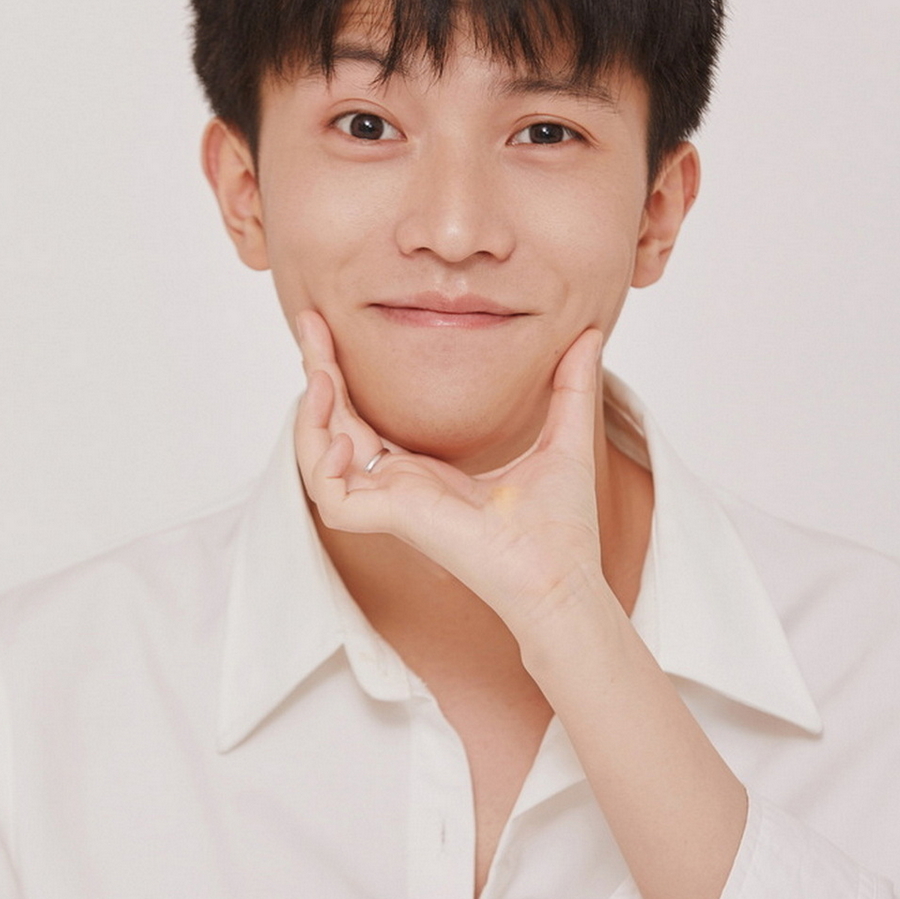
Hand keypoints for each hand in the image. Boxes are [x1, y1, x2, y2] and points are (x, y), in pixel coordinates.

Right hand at [293, 310, 607, 632]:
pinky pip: (331, 498)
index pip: (367, 415)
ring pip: (320, 458)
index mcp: (426, 470)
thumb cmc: (562, 530)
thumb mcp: (565, 438)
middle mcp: (400, 486)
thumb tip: (589, 336)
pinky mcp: (392, 521)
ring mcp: (392, 505)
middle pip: (334, 423)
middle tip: (310, 321)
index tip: (336, 327)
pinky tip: (343, 433)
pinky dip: (323, 464)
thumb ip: (569, 387)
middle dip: (317, 371)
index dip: (347, 372)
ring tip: (319, 372)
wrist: (564, 578)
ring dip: (311, 412)